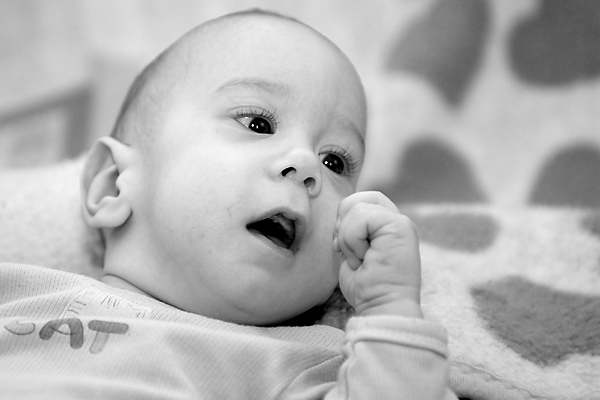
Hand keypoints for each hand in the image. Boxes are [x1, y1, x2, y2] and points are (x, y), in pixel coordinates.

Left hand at [333, 191, 422, 317]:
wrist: (382, 308)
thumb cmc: (367, 289)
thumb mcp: (353, 253)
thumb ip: (351, 231)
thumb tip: (340, 217)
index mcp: (386, 227)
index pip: (362, 200)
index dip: (344, 217)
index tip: (339, 245)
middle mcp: (396, 221)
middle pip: (359, 198)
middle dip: (343, 221)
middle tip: (344, 249)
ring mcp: (400, 222)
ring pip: (357, 208)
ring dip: (347, 238)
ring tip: (360, 260)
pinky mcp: (400, 226)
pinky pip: (361, 217)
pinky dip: (353, 240)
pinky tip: (364, 259)